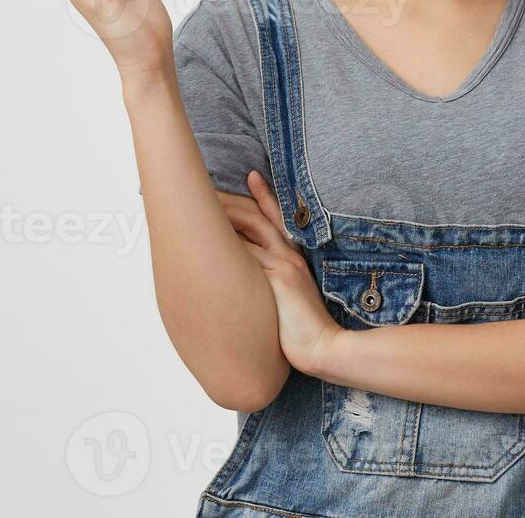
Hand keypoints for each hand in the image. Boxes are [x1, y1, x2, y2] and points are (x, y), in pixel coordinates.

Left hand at [221, 170, 342, 378]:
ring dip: (223, 218)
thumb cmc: (304, 331)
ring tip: (201, 206)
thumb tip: (253, 276)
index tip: (252, 176)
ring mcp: (284, 266)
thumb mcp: (293, 299)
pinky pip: (247, 255)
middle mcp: (289, 256)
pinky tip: (204, 238)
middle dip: (233, 202)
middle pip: (257, 218)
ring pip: (249, 232)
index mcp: (294, 259)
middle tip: (209, 190)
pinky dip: (226, 245)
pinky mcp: (278, 279)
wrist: (324, 348)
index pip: (277, 219)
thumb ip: (278, 282)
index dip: (265, 195)